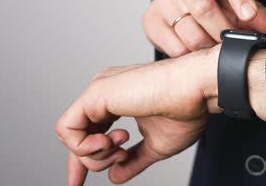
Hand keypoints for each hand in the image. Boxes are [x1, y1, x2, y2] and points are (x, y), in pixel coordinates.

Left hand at [56, 45, 265, 184]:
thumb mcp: (156, 145)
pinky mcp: (95, 93)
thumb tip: (115, 175)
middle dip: (86, 162)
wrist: (198, 90)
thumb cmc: (188, 109)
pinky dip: (84, 146)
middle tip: (118, 160)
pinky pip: (67, 128)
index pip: (88, 132)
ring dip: (95, 155)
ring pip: (70, 134)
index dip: (83, 160)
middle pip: (76, 134)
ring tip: (123, 148)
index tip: (77, 183)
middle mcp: (105, 93)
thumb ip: (133, 160)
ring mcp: (99, 91)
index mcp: (118, 100)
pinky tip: (110, 143)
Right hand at [144, 0, 265, 56]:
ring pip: (187, 30)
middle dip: (222, 32)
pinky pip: (170, 44)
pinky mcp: (150, 17)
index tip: (249, 16)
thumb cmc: (221, 6)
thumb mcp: (244, 8)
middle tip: (232, 46)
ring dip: (206, 47)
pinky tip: (196, 55)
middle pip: (203, 7)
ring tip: (216, 51)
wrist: (186, 10)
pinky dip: (187, 55)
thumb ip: (263, 16)